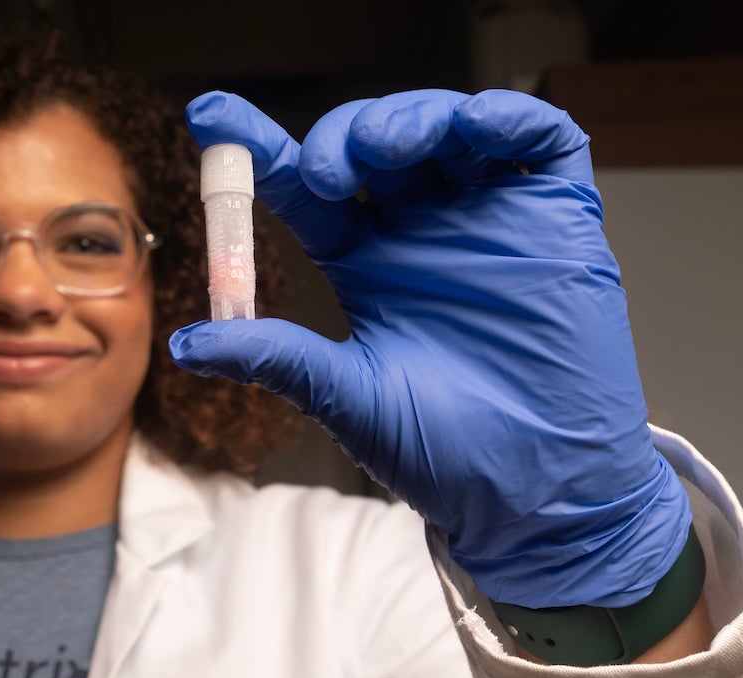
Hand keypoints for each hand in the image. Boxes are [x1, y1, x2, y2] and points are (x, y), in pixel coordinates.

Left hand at [170, 89, 690, 607]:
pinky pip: (541, 143)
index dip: (261, 150)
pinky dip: (509, 118)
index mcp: (367, 263)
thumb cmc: (445, 451)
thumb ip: (274, 358)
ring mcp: (488, 220)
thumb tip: (184, 344)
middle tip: (321, 171)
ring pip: (447, 130)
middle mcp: (422, 232)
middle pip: (372, 147)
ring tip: (383, 150)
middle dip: (340, 137)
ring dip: (411, 119)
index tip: (210, 117)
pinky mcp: (557, 220)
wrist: (535, 494)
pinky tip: (476, 128)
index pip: (306, 189)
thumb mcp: (346, 397)